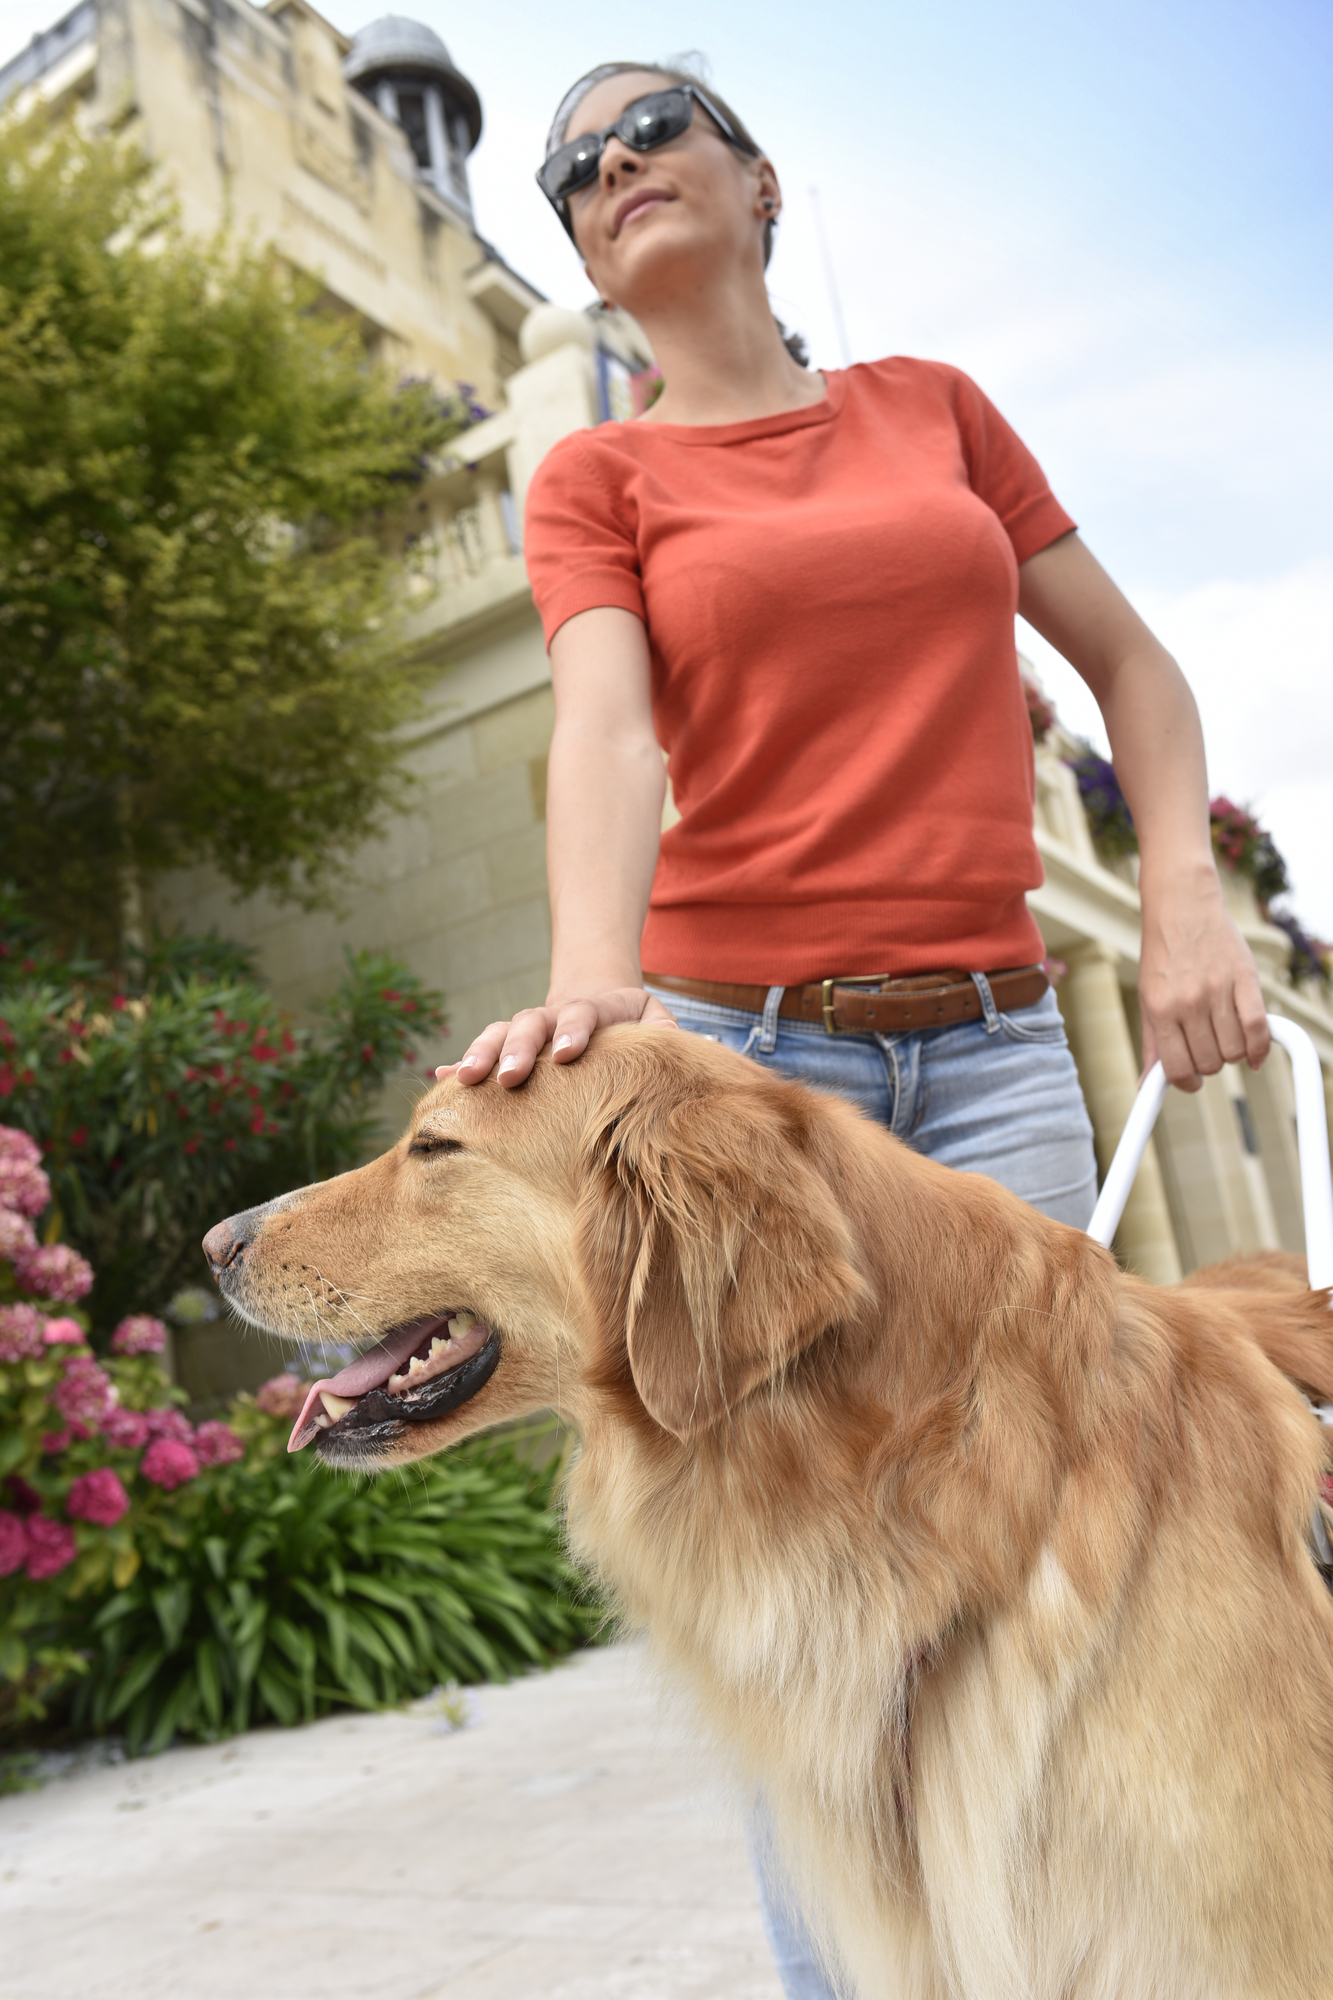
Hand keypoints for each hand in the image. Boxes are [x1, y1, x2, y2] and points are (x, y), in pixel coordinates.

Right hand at [437, 986, 677, 1088]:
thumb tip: (681, 1044)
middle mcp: (550, 1018)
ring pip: (497, 1035)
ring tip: (464, 1080)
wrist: (597, 1004)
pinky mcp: (505, 1049)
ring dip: (479, 1054)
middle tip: (508, 1077)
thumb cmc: (631, 1025)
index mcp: (590, 1010)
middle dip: (517, 1050)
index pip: (580, 1014)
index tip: (567, 1054)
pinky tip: (439, 1083)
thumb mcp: (653, 1021)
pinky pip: (479, 1053)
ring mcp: (524, 1032)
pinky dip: (458, 1067)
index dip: (573, 1031)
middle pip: (529, 1025)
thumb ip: (664, 1031)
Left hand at [1138, 874, 1268, 1090]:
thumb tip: (1148, 1086)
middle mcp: (1188, 1002)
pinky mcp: (1245, 979)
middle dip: (1209, 1065)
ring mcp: (1218, 990)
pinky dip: (1260, 1049)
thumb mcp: (1148, 997)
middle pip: (1209, 1063)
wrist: (1183, 906)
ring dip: (1232, 1055)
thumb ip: (1152, 1043)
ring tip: (1223, 1038)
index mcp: (1160, 1009)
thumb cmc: (1163, 955)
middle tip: (1206, 1049)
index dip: (1186, 1084)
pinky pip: (1259, 1028)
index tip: (1190, 1081)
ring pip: (1234, 1051)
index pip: (1177, 1069)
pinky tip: (1253, 1053)